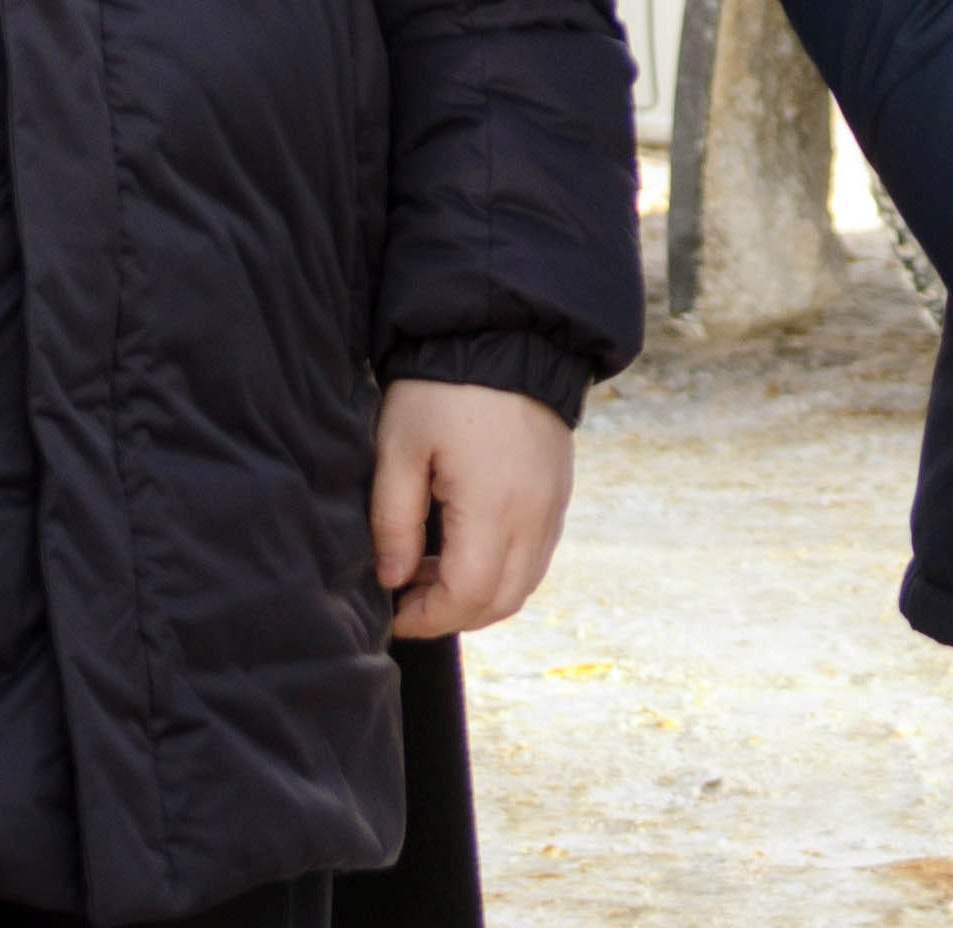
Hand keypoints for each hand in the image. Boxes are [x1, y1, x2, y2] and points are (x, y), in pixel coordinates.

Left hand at [371, 379, 572, 639]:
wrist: (507, 335)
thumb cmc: (443, 389)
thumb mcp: (400, 448)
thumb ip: (393, 521)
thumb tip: (393, 579)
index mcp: (494, 507)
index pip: (467, 597)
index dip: (427, 617)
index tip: (393, 611)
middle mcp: (534, 515)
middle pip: (501, 602)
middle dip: (452, 614)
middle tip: (409, 594)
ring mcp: (553, 505)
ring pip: (523, 584)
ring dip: (479, 594)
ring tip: (431, 568)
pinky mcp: (559, 492)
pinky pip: (537, 554)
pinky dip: (503, 568)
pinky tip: (466, 542)